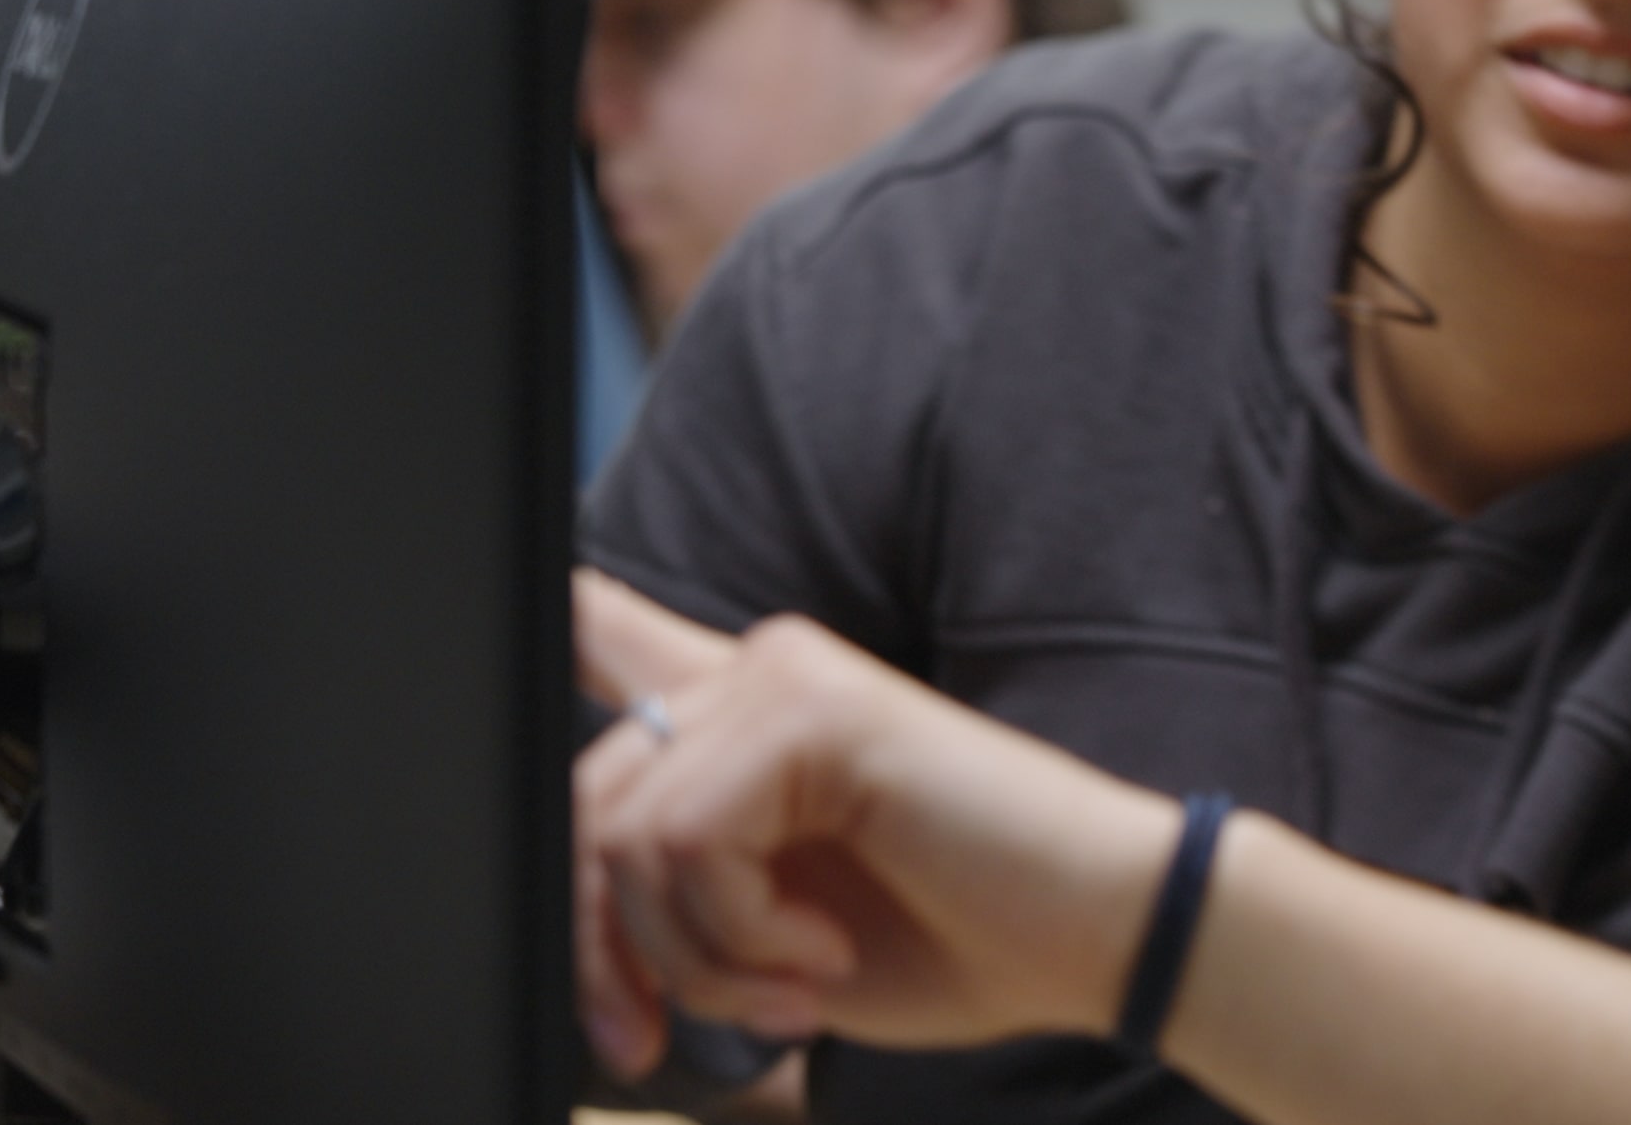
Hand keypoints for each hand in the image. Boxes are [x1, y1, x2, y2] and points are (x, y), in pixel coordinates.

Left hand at [571, 577, 1182, 1078]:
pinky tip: (825, 952)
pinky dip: (738, 939)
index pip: (610, 634)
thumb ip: (680, 890)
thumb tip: (571, 903)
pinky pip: (687, 846)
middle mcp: (757, 671)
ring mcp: (784, 679)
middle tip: (662, 1035)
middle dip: (604, 952)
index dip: (550, 616)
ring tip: (793, 991)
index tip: (527, 594)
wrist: (1103, 936)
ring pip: (624, 837)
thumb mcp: (776, 930)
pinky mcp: (814, 712)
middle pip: (578, 805)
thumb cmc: (965, 936)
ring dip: (698, 959)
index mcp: (750, 716)